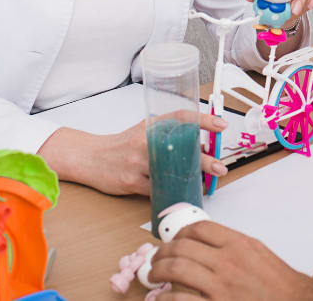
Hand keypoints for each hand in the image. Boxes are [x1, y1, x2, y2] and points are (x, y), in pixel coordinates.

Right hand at [38, 112, 227, 195]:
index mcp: (151, 126)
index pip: (181, 117)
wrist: (90, 158)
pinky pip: (156, 190)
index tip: (221, 125)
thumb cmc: (122, 146)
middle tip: (219, 166)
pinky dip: (171, 194)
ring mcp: (137, 162)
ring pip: (170, 172)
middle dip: (203, 159)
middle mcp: (145, 141)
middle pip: (180, 148)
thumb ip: (169, 138)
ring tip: (203, 185)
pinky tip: (180, 196)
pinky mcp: (130, 182)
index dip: (203, 120)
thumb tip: (200, 148)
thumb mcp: (145, 133)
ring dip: (190, 180)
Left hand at [147, 221, 312, 299]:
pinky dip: (165, 299)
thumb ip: (233, 247)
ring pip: (176, 269)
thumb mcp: (258, 255)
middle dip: (163, 252)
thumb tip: (207, 245)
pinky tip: (161, 299)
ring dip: (159, 271)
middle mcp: (228, 262)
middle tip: (157, 259)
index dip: (180, 234)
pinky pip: (180, 300)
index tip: (174, 240)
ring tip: (154, 275)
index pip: (199, 229)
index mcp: (238, 244)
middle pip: (182, 247)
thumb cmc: (280, 285)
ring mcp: (220, 286)